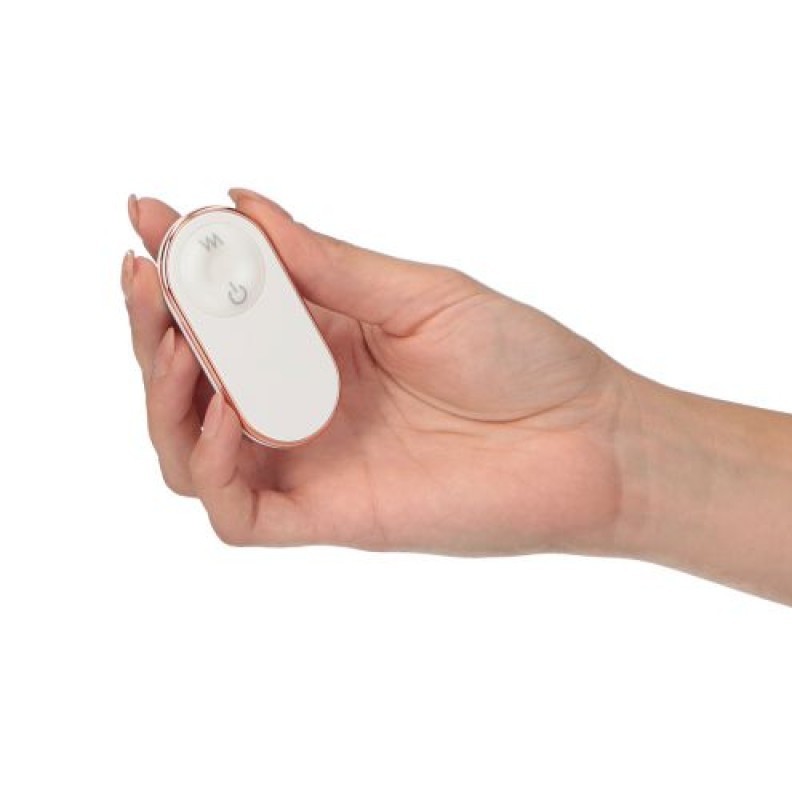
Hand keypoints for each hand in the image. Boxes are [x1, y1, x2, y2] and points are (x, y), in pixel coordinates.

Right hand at [123, 188, 636, 554]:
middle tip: (148, 275)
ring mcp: (310, 460)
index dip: (179, 263)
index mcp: (324, 338)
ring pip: (190, 446)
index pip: (225, 304)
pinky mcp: (327, 516)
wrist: (588, 439)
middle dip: (155, 324)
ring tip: (180, 346)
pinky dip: (210, 464)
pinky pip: (236, 509)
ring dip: (166, 396)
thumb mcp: (418, 294)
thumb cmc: (520, 359)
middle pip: (191, 375)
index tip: (147, 217)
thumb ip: (329, 263)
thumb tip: (245, 205)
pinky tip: (230, 411)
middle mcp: (304, 399)